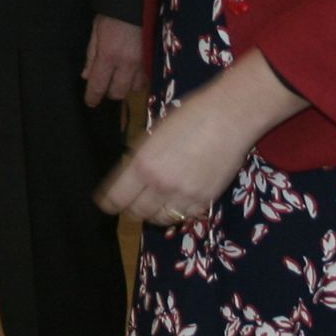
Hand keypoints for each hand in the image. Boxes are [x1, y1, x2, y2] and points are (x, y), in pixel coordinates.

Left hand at [81, 14, 145, 104]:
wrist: (140, 0)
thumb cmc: (113, 13)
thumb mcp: (96, 31)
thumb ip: (91, 55)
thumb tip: (86, 76)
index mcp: (109, 55)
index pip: (98, 85)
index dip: (93, 97)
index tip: (90, 102)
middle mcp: (127, 63)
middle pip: (118, 93)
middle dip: (110, 93)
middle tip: (106, 86)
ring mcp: (143, 63)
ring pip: (135, 89)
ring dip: (126, 86)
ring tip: (121, 78)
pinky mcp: (154, 59)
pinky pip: (147, 79)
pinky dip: (139, 80)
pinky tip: (134, 73)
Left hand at [98, 81, 257, 226]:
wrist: (228, 117)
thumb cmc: (190, 116)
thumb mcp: (153, 134)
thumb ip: (140, 158)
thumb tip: (130, 176)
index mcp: (142, 164)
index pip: (116, 198)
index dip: (108, 203)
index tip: (106, 203)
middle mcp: (160, 184)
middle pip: (136, 212)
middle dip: (131, 209)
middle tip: (132, 203)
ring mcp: (183, 195)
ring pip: (159, 219)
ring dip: (153, 213)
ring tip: (154, 203)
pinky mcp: (204, 200)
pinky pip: (183, 217)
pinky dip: (177, 213)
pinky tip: (176, 202)